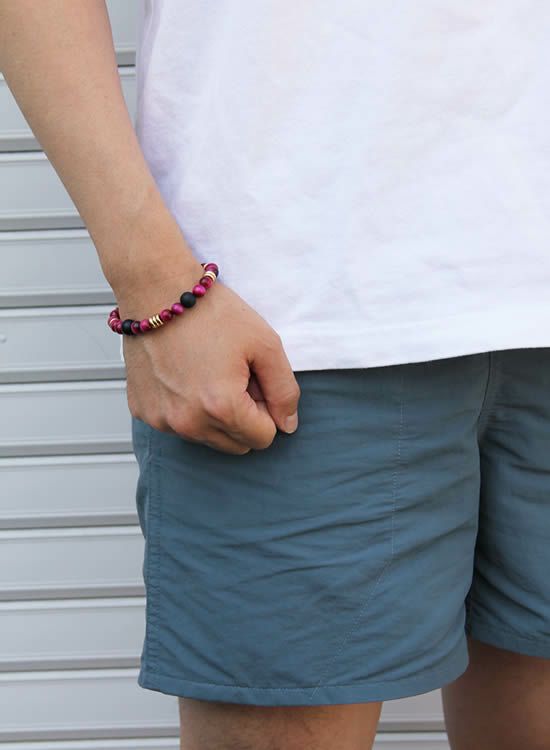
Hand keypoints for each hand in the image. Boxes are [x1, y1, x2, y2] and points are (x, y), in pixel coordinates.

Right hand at [118, 262, 300, 453]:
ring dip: (215, 416)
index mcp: (222, 408)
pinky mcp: (143, 412)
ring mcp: (162, 420)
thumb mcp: (265, 344)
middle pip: (237, 445)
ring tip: (208, 373)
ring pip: (208, 438)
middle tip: (233, 376)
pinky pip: (178, 426)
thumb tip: (288, 426)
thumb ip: (284, 390)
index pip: (264, 438)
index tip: (252, 380)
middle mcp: (189, 423)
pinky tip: (184, 375)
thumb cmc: (211, 313)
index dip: (266, 409)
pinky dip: (187, 409)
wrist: (156, 290)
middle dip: (243, 417)